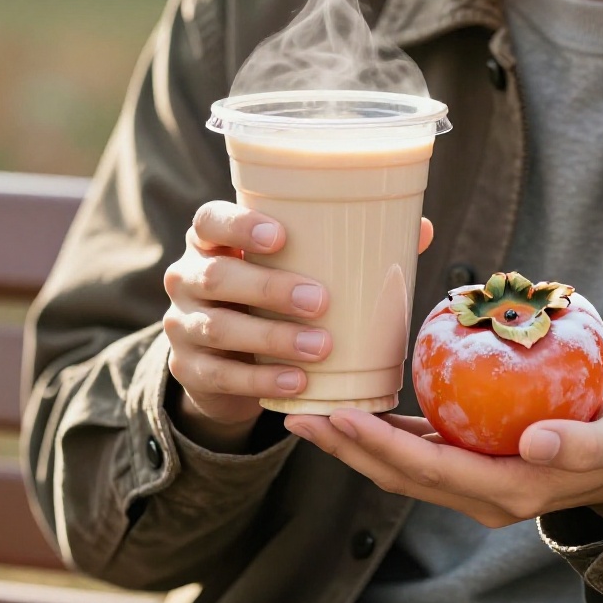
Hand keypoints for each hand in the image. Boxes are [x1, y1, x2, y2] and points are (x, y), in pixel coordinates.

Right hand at [162, 201, 433, 451]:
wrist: (230, 363)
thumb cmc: (274, 298)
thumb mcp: (298, 269)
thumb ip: (351, 248)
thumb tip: (421, 228)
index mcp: (213, 241)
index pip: (210, 220)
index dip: (239, 224)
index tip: (282, 236)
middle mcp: (187, 277)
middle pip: (215, 276)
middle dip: (268, 288)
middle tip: (321, 300)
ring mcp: (181, 326)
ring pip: (217, 329)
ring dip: (272, 338)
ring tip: (322, 347)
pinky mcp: (188, 370)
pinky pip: (219, 377)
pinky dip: (261, 380)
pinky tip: (298, 383)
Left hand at [284, 380, 602, 527]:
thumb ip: (582, 443)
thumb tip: (537, 443)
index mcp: (510, 491)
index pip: (431, 471)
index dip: (382, 447)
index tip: (342, 417)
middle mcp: (483, 495)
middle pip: (400, 475)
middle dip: (347, 448)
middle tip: (299, 414)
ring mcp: (475, 483)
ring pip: (401, 467)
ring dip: (354, 444)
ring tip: (309, 412)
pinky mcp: (474, 464)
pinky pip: (419, 450)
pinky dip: (384, 432)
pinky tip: (358, 404)